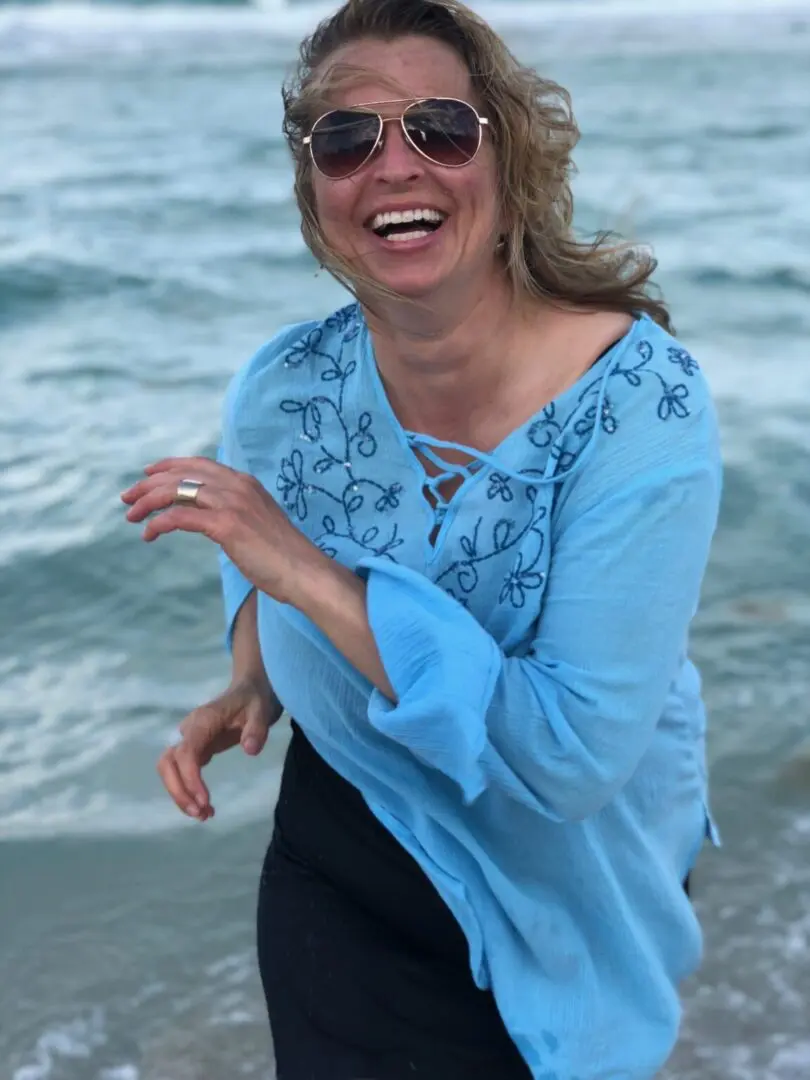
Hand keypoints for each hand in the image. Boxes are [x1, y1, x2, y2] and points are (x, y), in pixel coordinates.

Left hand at [121, 456, 326, 604]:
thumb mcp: (258, 524)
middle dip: (149, 484)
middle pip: (181, 473)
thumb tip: (212, 519)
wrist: (304, 572)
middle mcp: (237, 486)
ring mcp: (232, 503)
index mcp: (246, 483)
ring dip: (148, 502)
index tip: (147, 474)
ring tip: (131, 516)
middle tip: (127, 498)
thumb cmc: (283, 556)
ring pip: (176, 490)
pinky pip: (179, 516)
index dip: (169, 465)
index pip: (199, 464)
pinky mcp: (226, 525)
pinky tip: (149, 534)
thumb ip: (236, 513)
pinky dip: (159, 523)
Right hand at [156, 675, 282, 820]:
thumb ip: (257, 729)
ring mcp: (189, 740)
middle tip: (200, 813)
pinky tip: (205, 807)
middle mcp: (189, 731)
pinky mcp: (194, 749)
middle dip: (178, 791)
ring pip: (169, 770)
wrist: (250, 689)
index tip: (204, 799)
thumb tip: (250, 750)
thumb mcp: (262, 711)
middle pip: (167, 763)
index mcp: (203, 721)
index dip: (190, 778)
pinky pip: (181, 772)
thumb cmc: (255, 700)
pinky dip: (187, 791)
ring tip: (203, 815)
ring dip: (180, 795)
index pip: (185, 753)